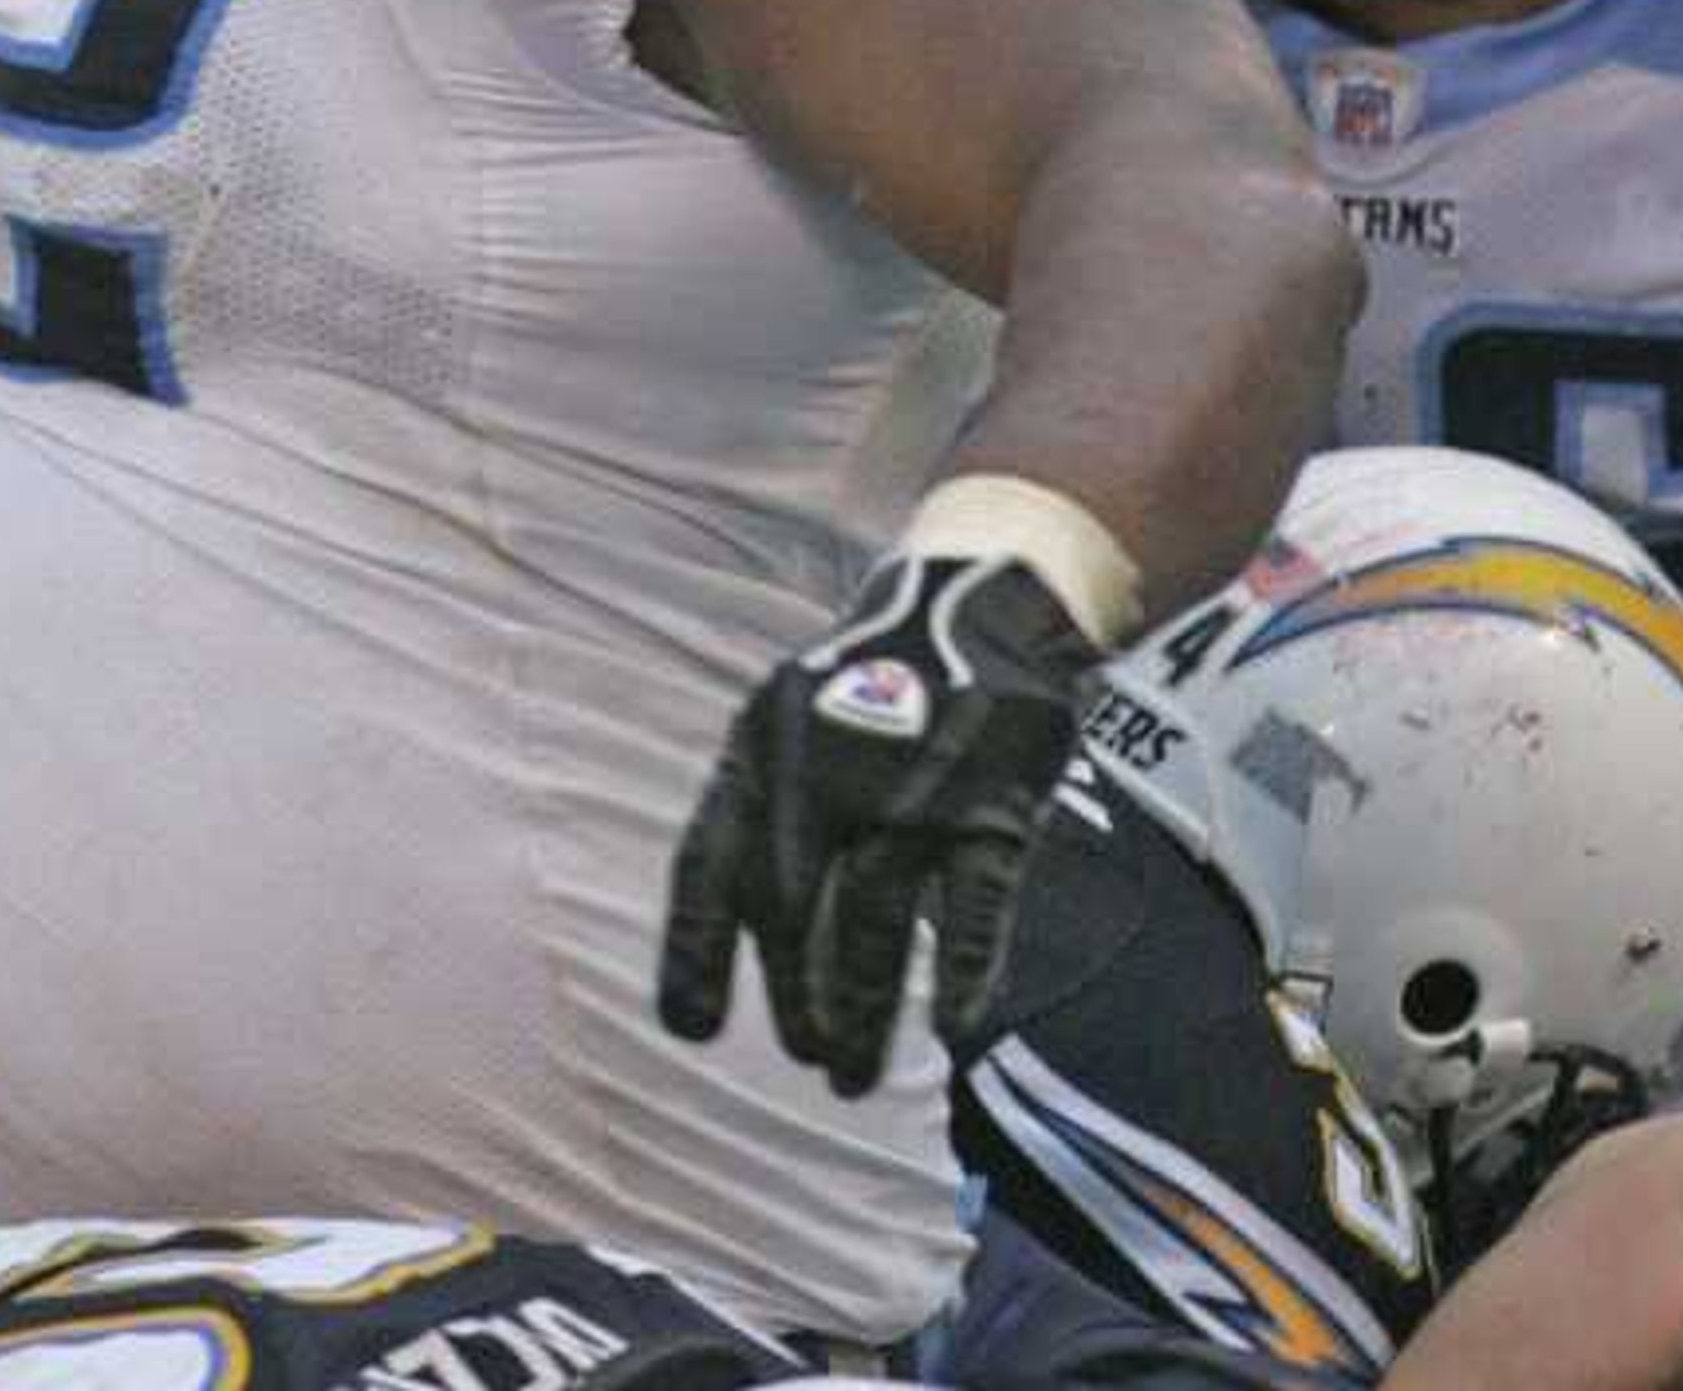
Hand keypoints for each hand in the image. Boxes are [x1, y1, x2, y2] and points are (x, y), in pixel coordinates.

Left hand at [655, 547, 1093, 1098]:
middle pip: (791, 910)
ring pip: (873, 923)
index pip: (706, 862)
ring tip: (853, 1076)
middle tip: (809, 1059)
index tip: (688, 1030)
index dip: (693, 950)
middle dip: (795, 999)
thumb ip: (763, 818)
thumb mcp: (786, 727)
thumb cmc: (866, 688)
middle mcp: (821, 770)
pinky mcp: (994, 804)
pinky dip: (965, 973)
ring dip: (863, 1012)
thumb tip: (740, 937)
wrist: (972, 606)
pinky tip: (954, 1030)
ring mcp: (911, 788)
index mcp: (758, 750)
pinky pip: (975, 908)